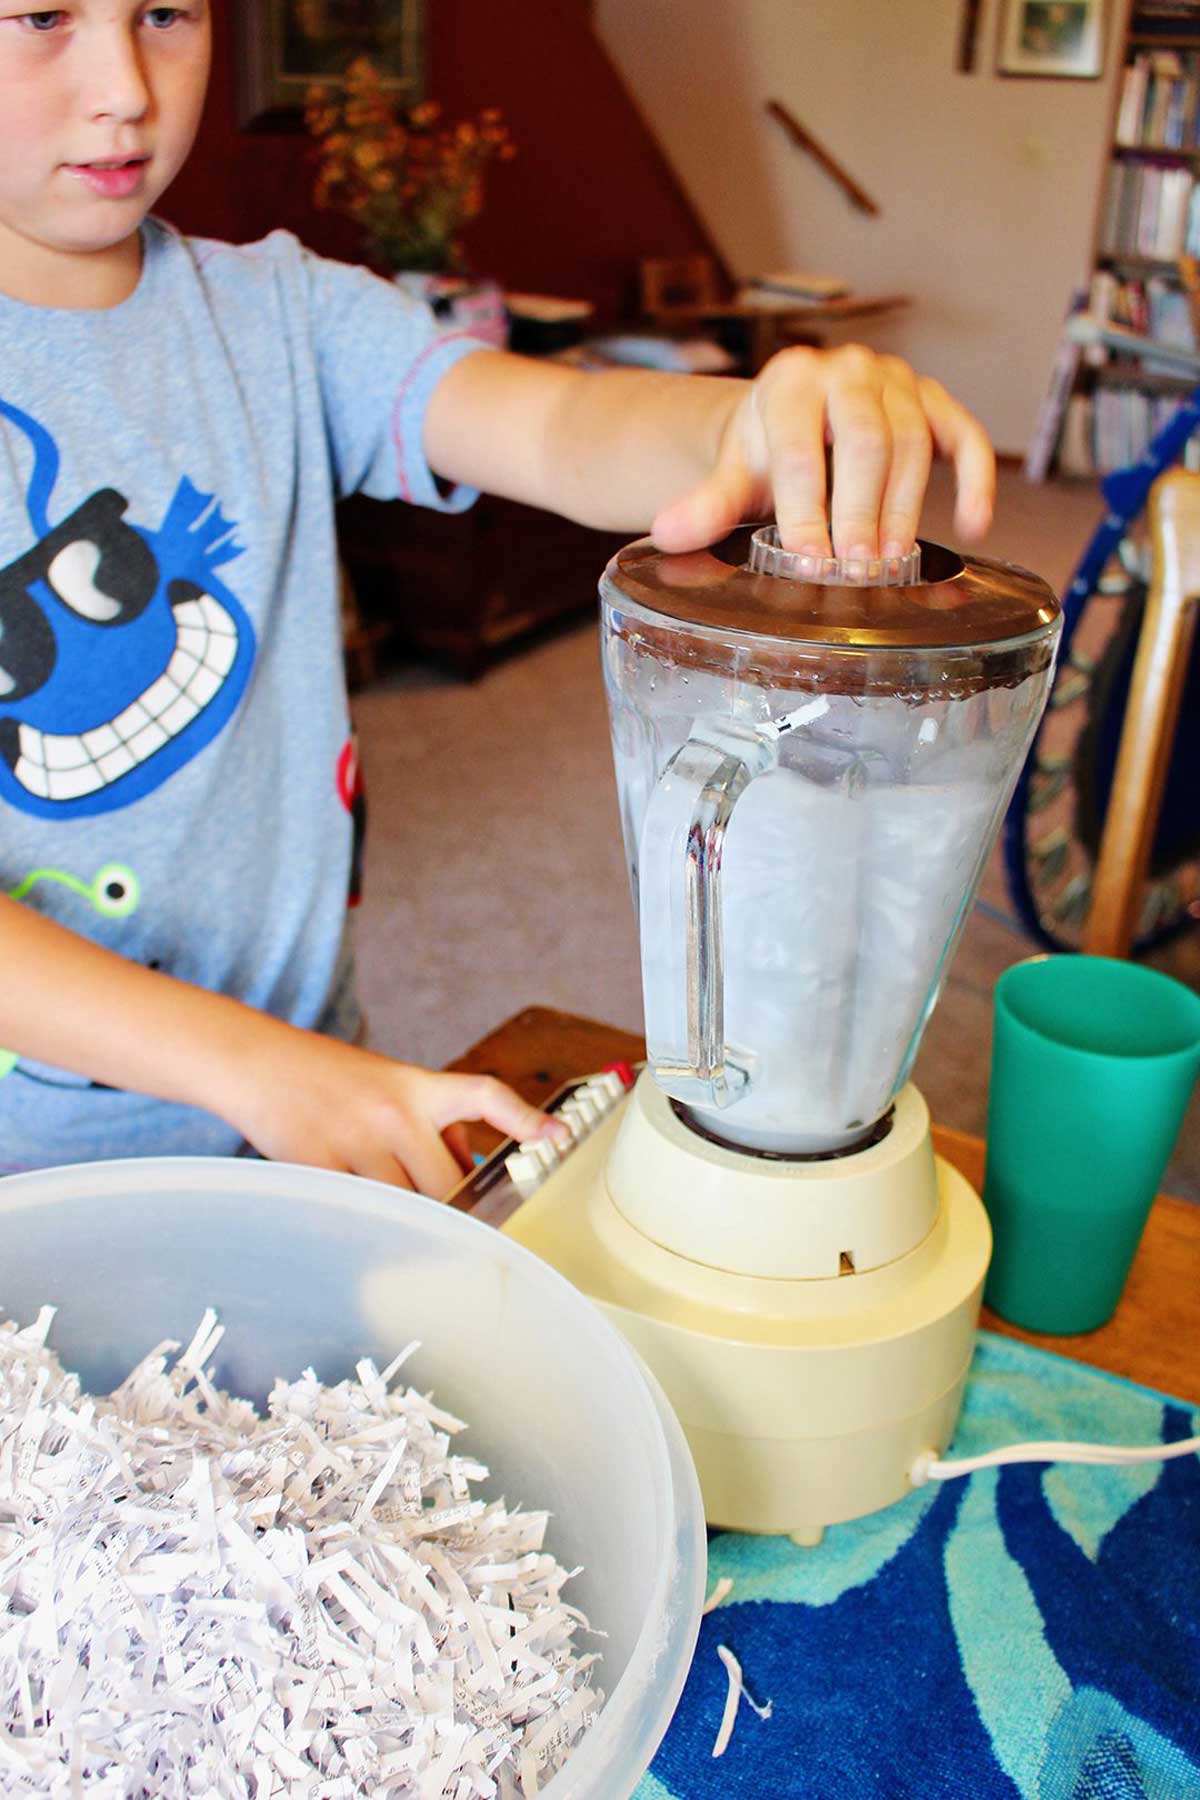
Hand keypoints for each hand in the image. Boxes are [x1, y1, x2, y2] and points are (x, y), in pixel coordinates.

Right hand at [216, 1021, 567, 1197]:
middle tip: (452, 1225)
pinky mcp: (321, 1165)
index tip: (557, 1137)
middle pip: (446, 1182)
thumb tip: (470, 1171)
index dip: (525, 1117)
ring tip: (392, 1213)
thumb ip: (432, 1124)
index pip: (484, 1094)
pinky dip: (364, 1224)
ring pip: (405, 1205)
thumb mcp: (390, 1085)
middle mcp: (394, 1111)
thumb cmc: (330, 1078)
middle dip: (450, 1207)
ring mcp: (357, 1139)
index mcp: (418, 1087)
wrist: (258, 1062)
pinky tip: (354, 1220)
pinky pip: (359, 1213)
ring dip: (407, 1220)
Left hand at [651, 344, 994, 558]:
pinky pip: (964, 437)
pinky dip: (975, 482)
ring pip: (912, 444)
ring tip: (891, 565)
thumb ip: (707, 505)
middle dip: (860, 513)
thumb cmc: (767, 451)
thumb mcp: (735, 475)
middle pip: (866, 443)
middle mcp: (848, 370)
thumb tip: (668, 535)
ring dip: (904, 509)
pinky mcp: (935, 400)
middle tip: (857, 572)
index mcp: (791, 382)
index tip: (811, 563)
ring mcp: (897, 381)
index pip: (802, 450)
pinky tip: (973, 527)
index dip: (807, 510)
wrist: (796, 414)